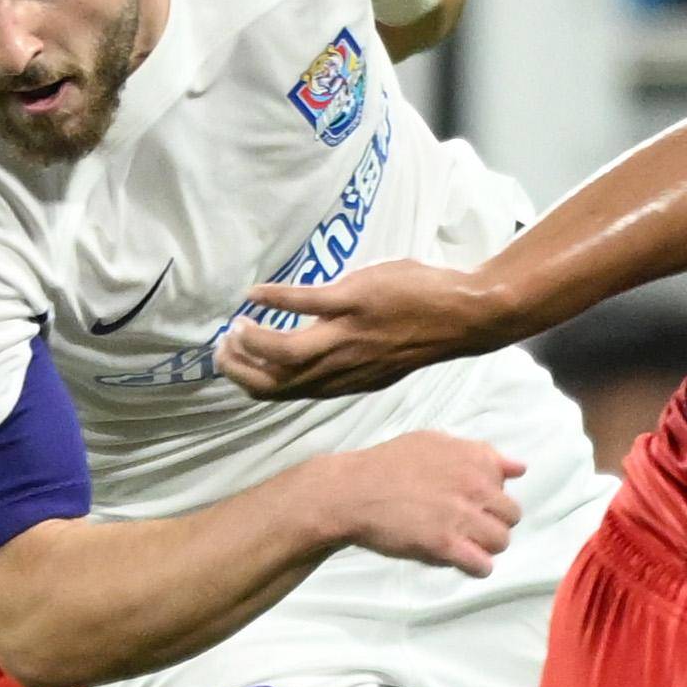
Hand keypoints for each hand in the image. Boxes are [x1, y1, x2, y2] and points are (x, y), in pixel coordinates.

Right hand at [221, 260, 504, 400]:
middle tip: (223, 347)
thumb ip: (346, 363)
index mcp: (343, 381)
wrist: (462, 315)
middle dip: (241, 368)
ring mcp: (345, 335)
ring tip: (236, 324)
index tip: (235, 364)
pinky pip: (301, 304)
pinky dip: (271, 299)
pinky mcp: (352, 302)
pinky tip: (253, 293)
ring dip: (250, 340)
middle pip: (274, 381)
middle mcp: (340, 367)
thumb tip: (320, 354)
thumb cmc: (420, 331)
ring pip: (282, 352)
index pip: (285, 393)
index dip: (252, 382)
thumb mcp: (379, 360)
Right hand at [322, 430, 524, 574]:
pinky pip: (481, 563)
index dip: (491, 494)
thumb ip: (479, 454)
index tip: (472, 499)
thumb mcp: (434, 442)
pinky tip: (464, 560)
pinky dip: (477, 566)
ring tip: (467, 543)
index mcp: (474, 458)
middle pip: (511, 515)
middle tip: (471, 524)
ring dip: (487, 545)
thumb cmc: (388, 464)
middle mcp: (474, 485)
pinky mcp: (445, 543)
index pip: (507, 484)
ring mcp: (461, 515)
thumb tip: (519, 468)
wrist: (351, 491)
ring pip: (501, 540)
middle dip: (495, 521)